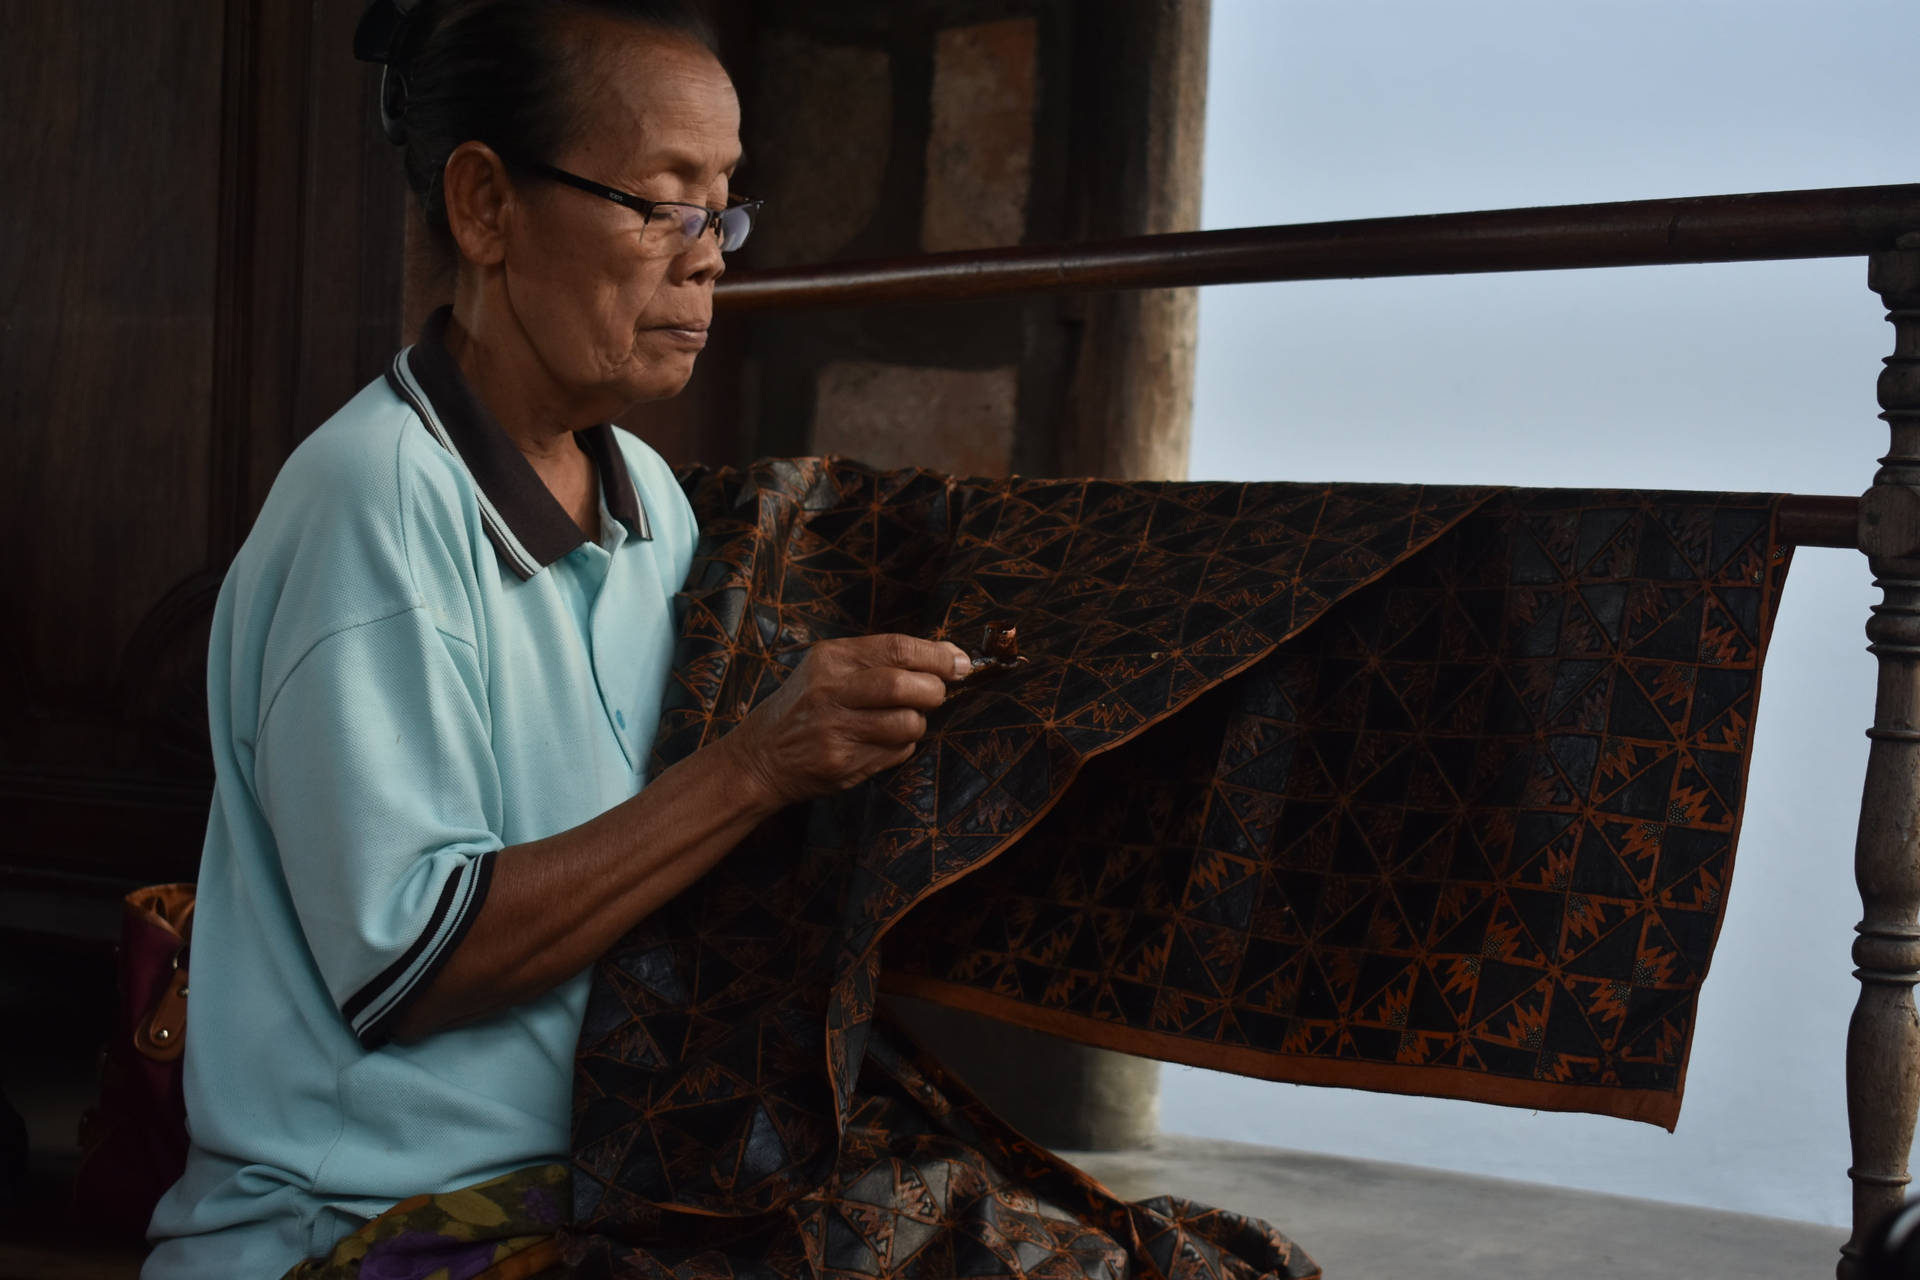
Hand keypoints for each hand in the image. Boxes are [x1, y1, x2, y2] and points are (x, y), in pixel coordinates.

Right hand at [725, 634, 970, 807]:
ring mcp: (835, 730)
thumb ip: (886, 658)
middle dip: (934, 691)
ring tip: (900, 720)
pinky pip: (897, 753)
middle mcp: (830, 691)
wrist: (760, 756)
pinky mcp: (842, 763)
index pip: (897, 648)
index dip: (937, 656)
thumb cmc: (806, 705)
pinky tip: (878, 742)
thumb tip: (952, 653)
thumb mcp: (830, 668)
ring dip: (917, 723)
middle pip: (905, 686)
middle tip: (934, 694)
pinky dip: (901, 747)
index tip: (959, 663)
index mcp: (830, 658)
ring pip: (908, 724)